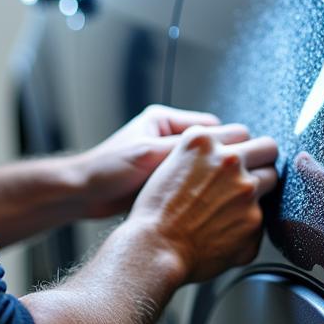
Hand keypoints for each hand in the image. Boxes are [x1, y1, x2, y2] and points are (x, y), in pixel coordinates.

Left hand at [71, 105, 238, 218]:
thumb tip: (227, 144)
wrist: (81, 195)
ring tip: (221, 193)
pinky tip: (205, 203)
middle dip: (222, 163)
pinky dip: (200, 191)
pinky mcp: (165, 181)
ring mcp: (167, 159)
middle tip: (235, 180)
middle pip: (212, 147)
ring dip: (211, 180)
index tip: (241, 161)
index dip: (228, 144)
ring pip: (204, 167)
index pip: (213, 127)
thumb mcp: (150, 154)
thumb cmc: (108, 169)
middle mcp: (169, 137)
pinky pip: (192, 183)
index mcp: (166, 120)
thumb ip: (186, 150)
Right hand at [128, 125, 279, 283]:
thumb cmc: (155, 211)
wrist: (154, 250)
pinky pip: (260, 218)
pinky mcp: (254, 221)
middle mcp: (229, 161)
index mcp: (205, 142)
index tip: (237, 159)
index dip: (240, 148)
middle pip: (268, 148)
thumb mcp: (171, 162)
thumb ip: (204, 153)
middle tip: (251, 174)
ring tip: (233, 207)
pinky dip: (247, 225)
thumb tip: (230, 153)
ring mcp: (245, 190)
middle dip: (262, 160)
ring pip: (270, 181)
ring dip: (257, 190)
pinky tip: (225, 232)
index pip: (243, 133)